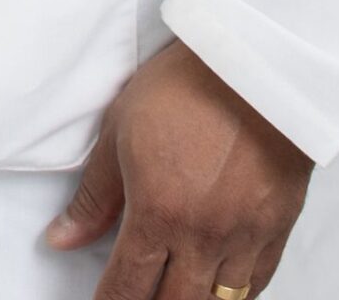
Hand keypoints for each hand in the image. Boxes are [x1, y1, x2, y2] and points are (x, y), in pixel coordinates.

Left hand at [42, 37, 313, 298]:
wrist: (255, 63)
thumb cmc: (187, 84)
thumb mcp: (121, 130)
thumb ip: (95, 195)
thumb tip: (62, 238)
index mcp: (159, 213)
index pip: (127, 287)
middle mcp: (203, 237)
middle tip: (136, 295)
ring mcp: (244, 237)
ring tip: (175, 289)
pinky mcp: (277, 227)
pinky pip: (257, 283)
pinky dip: (236, 293)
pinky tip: (220, 286)